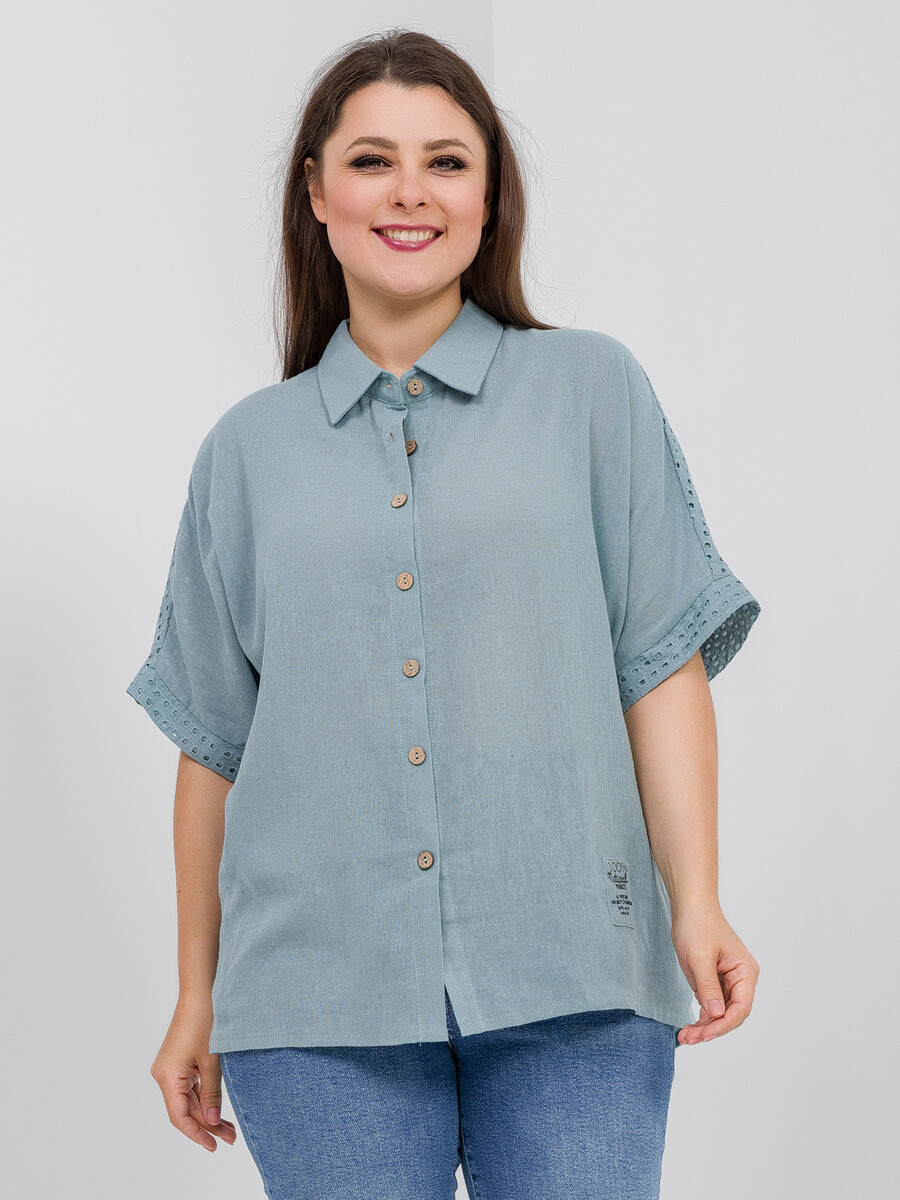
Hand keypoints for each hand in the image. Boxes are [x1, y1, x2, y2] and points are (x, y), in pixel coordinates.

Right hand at [150, 993, 237, 1151]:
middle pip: (185, 1109)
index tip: (214, 1146)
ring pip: (187, 1099)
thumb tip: (212, 1120)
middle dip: (207, 1125)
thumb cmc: (205, 1022)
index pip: (180, 1116)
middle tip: (230, 1138)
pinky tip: (218, 1108)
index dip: (197, 1134)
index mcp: (167, 1077)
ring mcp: (170, 1068)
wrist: (200, 991)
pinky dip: (203, 1097)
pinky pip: (189, 1086)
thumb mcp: (212, 1061)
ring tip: (229, 1128)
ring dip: (207, 1112)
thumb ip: (211, 1093)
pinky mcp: (178, 1061)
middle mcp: (163, 1075)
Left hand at [670, 902, 759, 1045]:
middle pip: (732, 1014)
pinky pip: (712, 1005)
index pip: (741, 1008)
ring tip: (686, 1037)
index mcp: (745, 972)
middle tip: (689, 1038)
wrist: (689, 907)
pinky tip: (691, 1027)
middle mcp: (741, 979)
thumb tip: (717, 1014)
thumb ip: (708, 986)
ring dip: (705, 1027)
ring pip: (721, 1013)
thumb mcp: (699, 957)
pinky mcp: (715, 981)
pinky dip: (702, 1017)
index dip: (723, 1024)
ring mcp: (728, 982)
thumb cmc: (698, 925)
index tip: (704, 1034)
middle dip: (712, 1029)